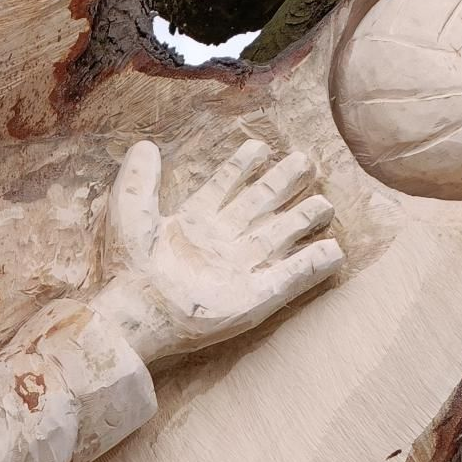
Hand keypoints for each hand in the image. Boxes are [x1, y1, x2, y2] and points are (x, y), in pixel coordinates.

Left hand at [95, 138, 342, 366]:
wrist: (134, 315)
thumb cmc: (127, 268)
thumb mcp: (127, 213)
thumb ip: (139, 179)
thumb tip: (145, 146)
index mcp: (193, 223)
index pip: (224, 186)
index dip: (241, 166)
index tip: (260, 146)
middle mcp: (220, 243)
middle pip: (260, 206)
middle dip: (282, 183)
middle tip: (306, 161)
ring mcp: (238, 271)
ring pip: (279, 237)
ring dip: (302, 219)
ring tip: (324, 203)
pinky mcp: (252, 300)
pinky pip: (289, 279)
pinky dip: (312, 265)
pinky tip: (334, 249)